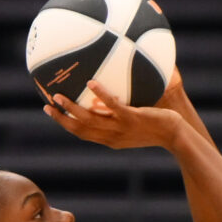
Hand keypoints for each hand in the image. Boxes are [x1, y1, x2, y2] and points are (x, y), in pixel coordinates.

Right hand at [41, 83, 182, 151]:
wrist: (175, 134)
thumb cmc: (156, 126)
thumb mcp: (134, 121)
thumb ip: (118, 111)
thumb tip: (106, 92)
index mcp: (110, 139)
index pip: (82, 133)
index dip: (65, 124)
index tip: (52, 112)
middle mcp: (112, 136)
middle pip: (80, 130)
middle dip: (61, 119)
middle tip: (46, 106)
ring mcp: (121, 128)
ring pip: (91, 120)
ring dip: (72, 108)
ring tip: (59, 96)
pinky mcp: (133, 118)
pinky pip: (113, 105)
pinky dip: (100, 95)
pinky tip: (91, 82)